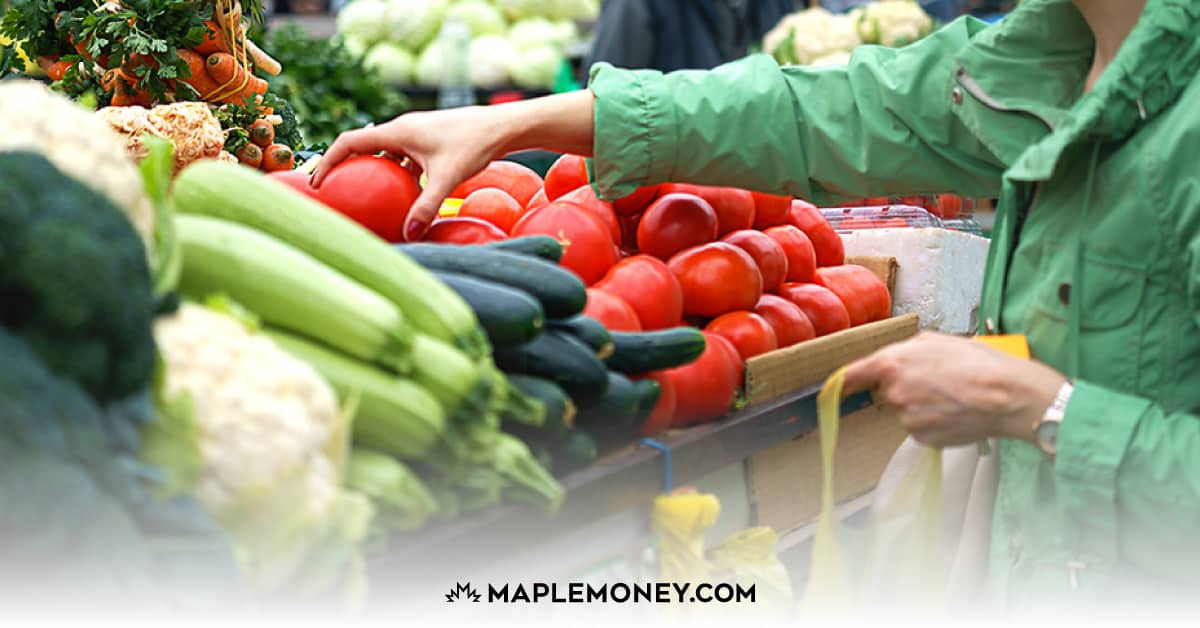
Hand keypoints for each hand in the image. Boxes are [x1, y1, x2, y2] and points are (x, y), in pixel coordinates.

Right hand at [310, 106, 510, 240]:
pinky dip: (397, 176)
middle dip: (346, 168)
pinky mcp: (429, 142)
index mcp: (397, 131)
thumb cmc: (475, 145)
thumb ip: (427, 206)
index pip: (349, 142)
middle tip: (334, 193)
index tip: (318, 183)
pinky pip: (403, 159)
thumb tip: (410, 234)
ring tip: (363, 198)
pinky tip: (403, 198)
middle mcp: (402, 129)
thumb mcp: (448, 178)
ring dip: (373, 173)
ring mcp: (415, 135)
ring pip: (384, 154)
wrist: (501, 126)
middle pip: (363, 147)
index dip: (328, 161)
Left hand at [842, 332, 1067, 447]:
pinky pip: (920, 428)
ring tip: (952, 396)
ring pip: (905, 411)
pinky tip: (954, 412)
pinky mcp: (922, 437)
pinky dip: (933, 422)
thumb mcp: (936, 340)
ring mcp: (906, 418)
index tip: (834, 386)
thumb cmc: (977, 363)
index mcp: (892, 363)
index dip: (843, 381)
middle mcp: (893, 393)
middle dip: (905, 387)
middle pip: (887, 392)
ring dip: (921, 405)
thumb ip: (905, 350)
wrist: (1006, 395)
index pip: (853, 374)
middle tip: (937, 381)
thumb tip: (893, 359)